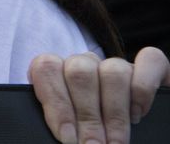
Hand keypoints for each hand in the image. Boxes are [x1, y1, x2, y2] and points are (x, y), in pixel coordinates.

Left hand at [29, 47, 169, 143]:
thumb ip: (64, 126)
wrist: (128, 134)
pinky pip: (149, 61)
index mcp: (60, 73)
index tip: (67, 137)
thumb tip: (65, 137)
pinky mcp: (151, 66)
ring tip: (115, 142)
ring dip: (114, 113)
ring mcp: (118, 64)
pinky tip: (137, 115)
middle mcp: (87, 63)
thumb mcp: (72, 129)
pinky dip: (143, 90)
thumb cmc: (93, 133)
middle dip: (87, 116)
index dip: (56, 104)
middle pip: (80, 72)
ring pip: (112, 70)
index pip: (46, 68)